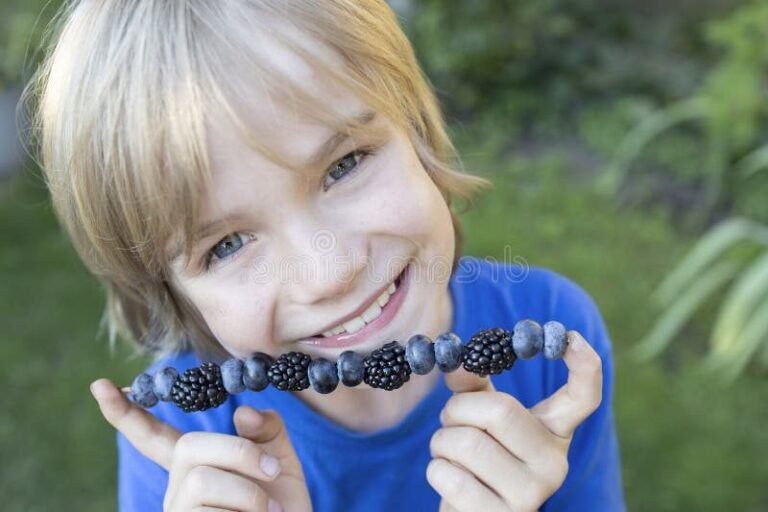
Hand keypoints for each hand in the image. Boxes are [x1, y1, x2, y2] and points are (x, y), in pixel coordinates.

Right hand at [89, 379, 312, 511]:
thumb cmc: (282, 509)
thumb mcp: (281, 463)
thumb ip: (267, 432)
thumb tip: (243, 412)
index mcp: (195, 466)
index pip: (153, 437)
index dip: (126, 414)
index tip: (100, 385)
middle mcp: (178, 491)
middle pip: (187, 448)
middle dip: (238, 452)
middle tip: (274, 472)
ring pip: (198, 481)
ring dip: (247, 491)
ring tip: (269, 511)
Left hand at [427, 330, 601, 511]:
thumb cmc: (476, 460)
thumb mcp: (480, 419)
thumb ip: (471, 387)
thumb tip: (455, 361)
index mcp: (553, 432)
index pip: (584, 398)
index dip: (583, 365)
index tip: (569, 335)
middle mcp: (554, 463)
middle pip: (500, 410)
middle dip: (458, 409)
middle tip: (450, 419)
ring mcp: (532, 494)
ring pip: (467, 443)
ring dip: (442, 442)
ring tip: (450, 454)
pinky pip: (452, 477)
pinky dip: (437, 471)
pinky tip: (451, 481)